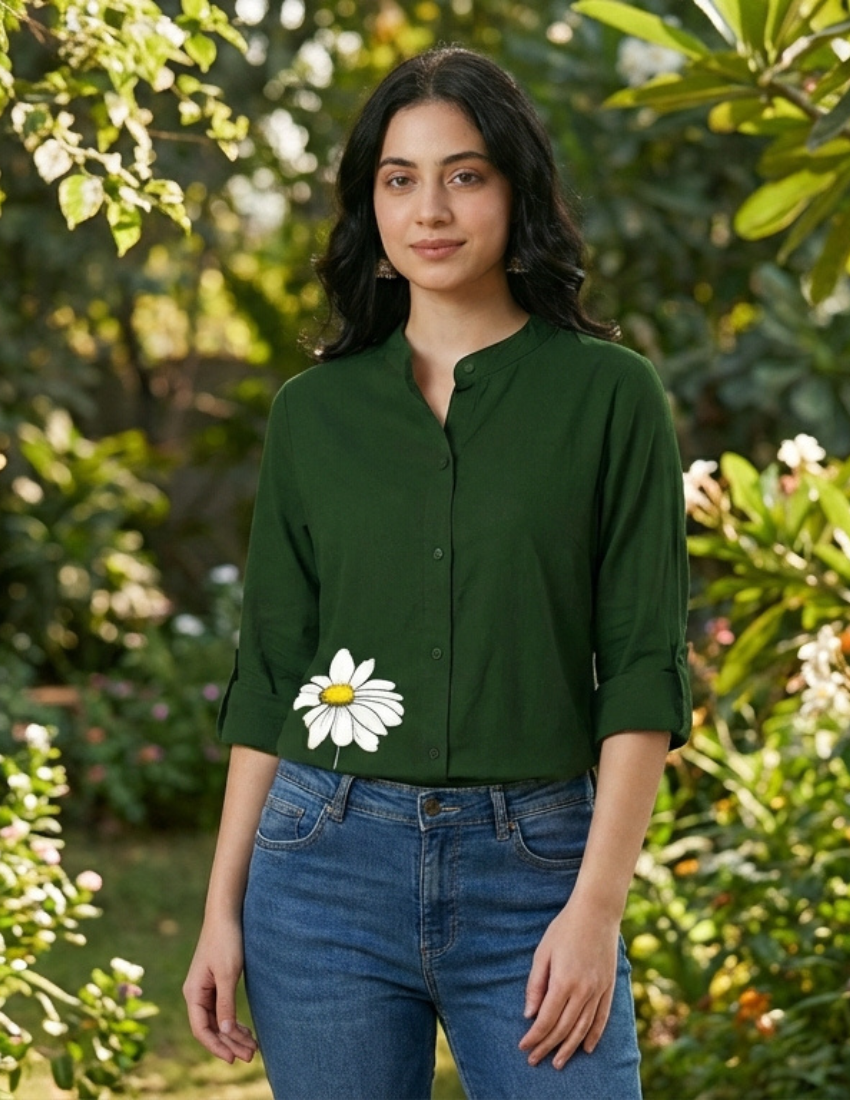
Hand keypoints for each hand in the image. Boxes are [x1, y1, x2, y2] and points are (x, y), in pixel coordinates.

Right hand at [183, 917, 257, 1063]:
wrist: (226, 913)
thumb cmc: (226, 940)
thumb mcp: (228, 973)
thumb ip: (225, 1003)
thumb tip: (226, 1032)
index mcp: (193, 992)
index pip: (201, 1029)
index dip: (216, 1046)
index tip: (233, 1058)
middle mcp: (196, 994)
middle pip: (211, 1027)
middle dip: (229, 1043)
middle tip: (251, 1055)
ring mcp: (206, 989)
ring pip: (218, 1020)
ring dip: (234, 1035)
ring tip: (253, 1048)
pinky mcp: (216, 983)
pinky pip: (222, 1009)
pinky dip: (234, 1021)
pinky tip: (247, 1031)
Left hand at [518, 897, 619, 1069]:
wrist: (597, 913)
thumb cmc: (564, 929)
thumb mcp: (543, 953)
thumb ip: (536, 985)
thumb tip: (529, 1014)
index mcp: (563, 982)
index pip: (546, 1020)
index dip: (534, 1037)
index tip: (524, 1047)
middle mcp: (583, 991)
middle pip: (563, 1028)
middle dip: (548, 1047)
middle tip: (535, 1060)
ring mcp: (599, 990)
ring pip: (583, 1028)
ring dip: (569, 1048)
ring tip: (558, 1062)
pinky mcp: (609, 987)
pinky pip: (602, 1018)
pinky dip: (594, 1035)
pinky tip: (586, 1047)